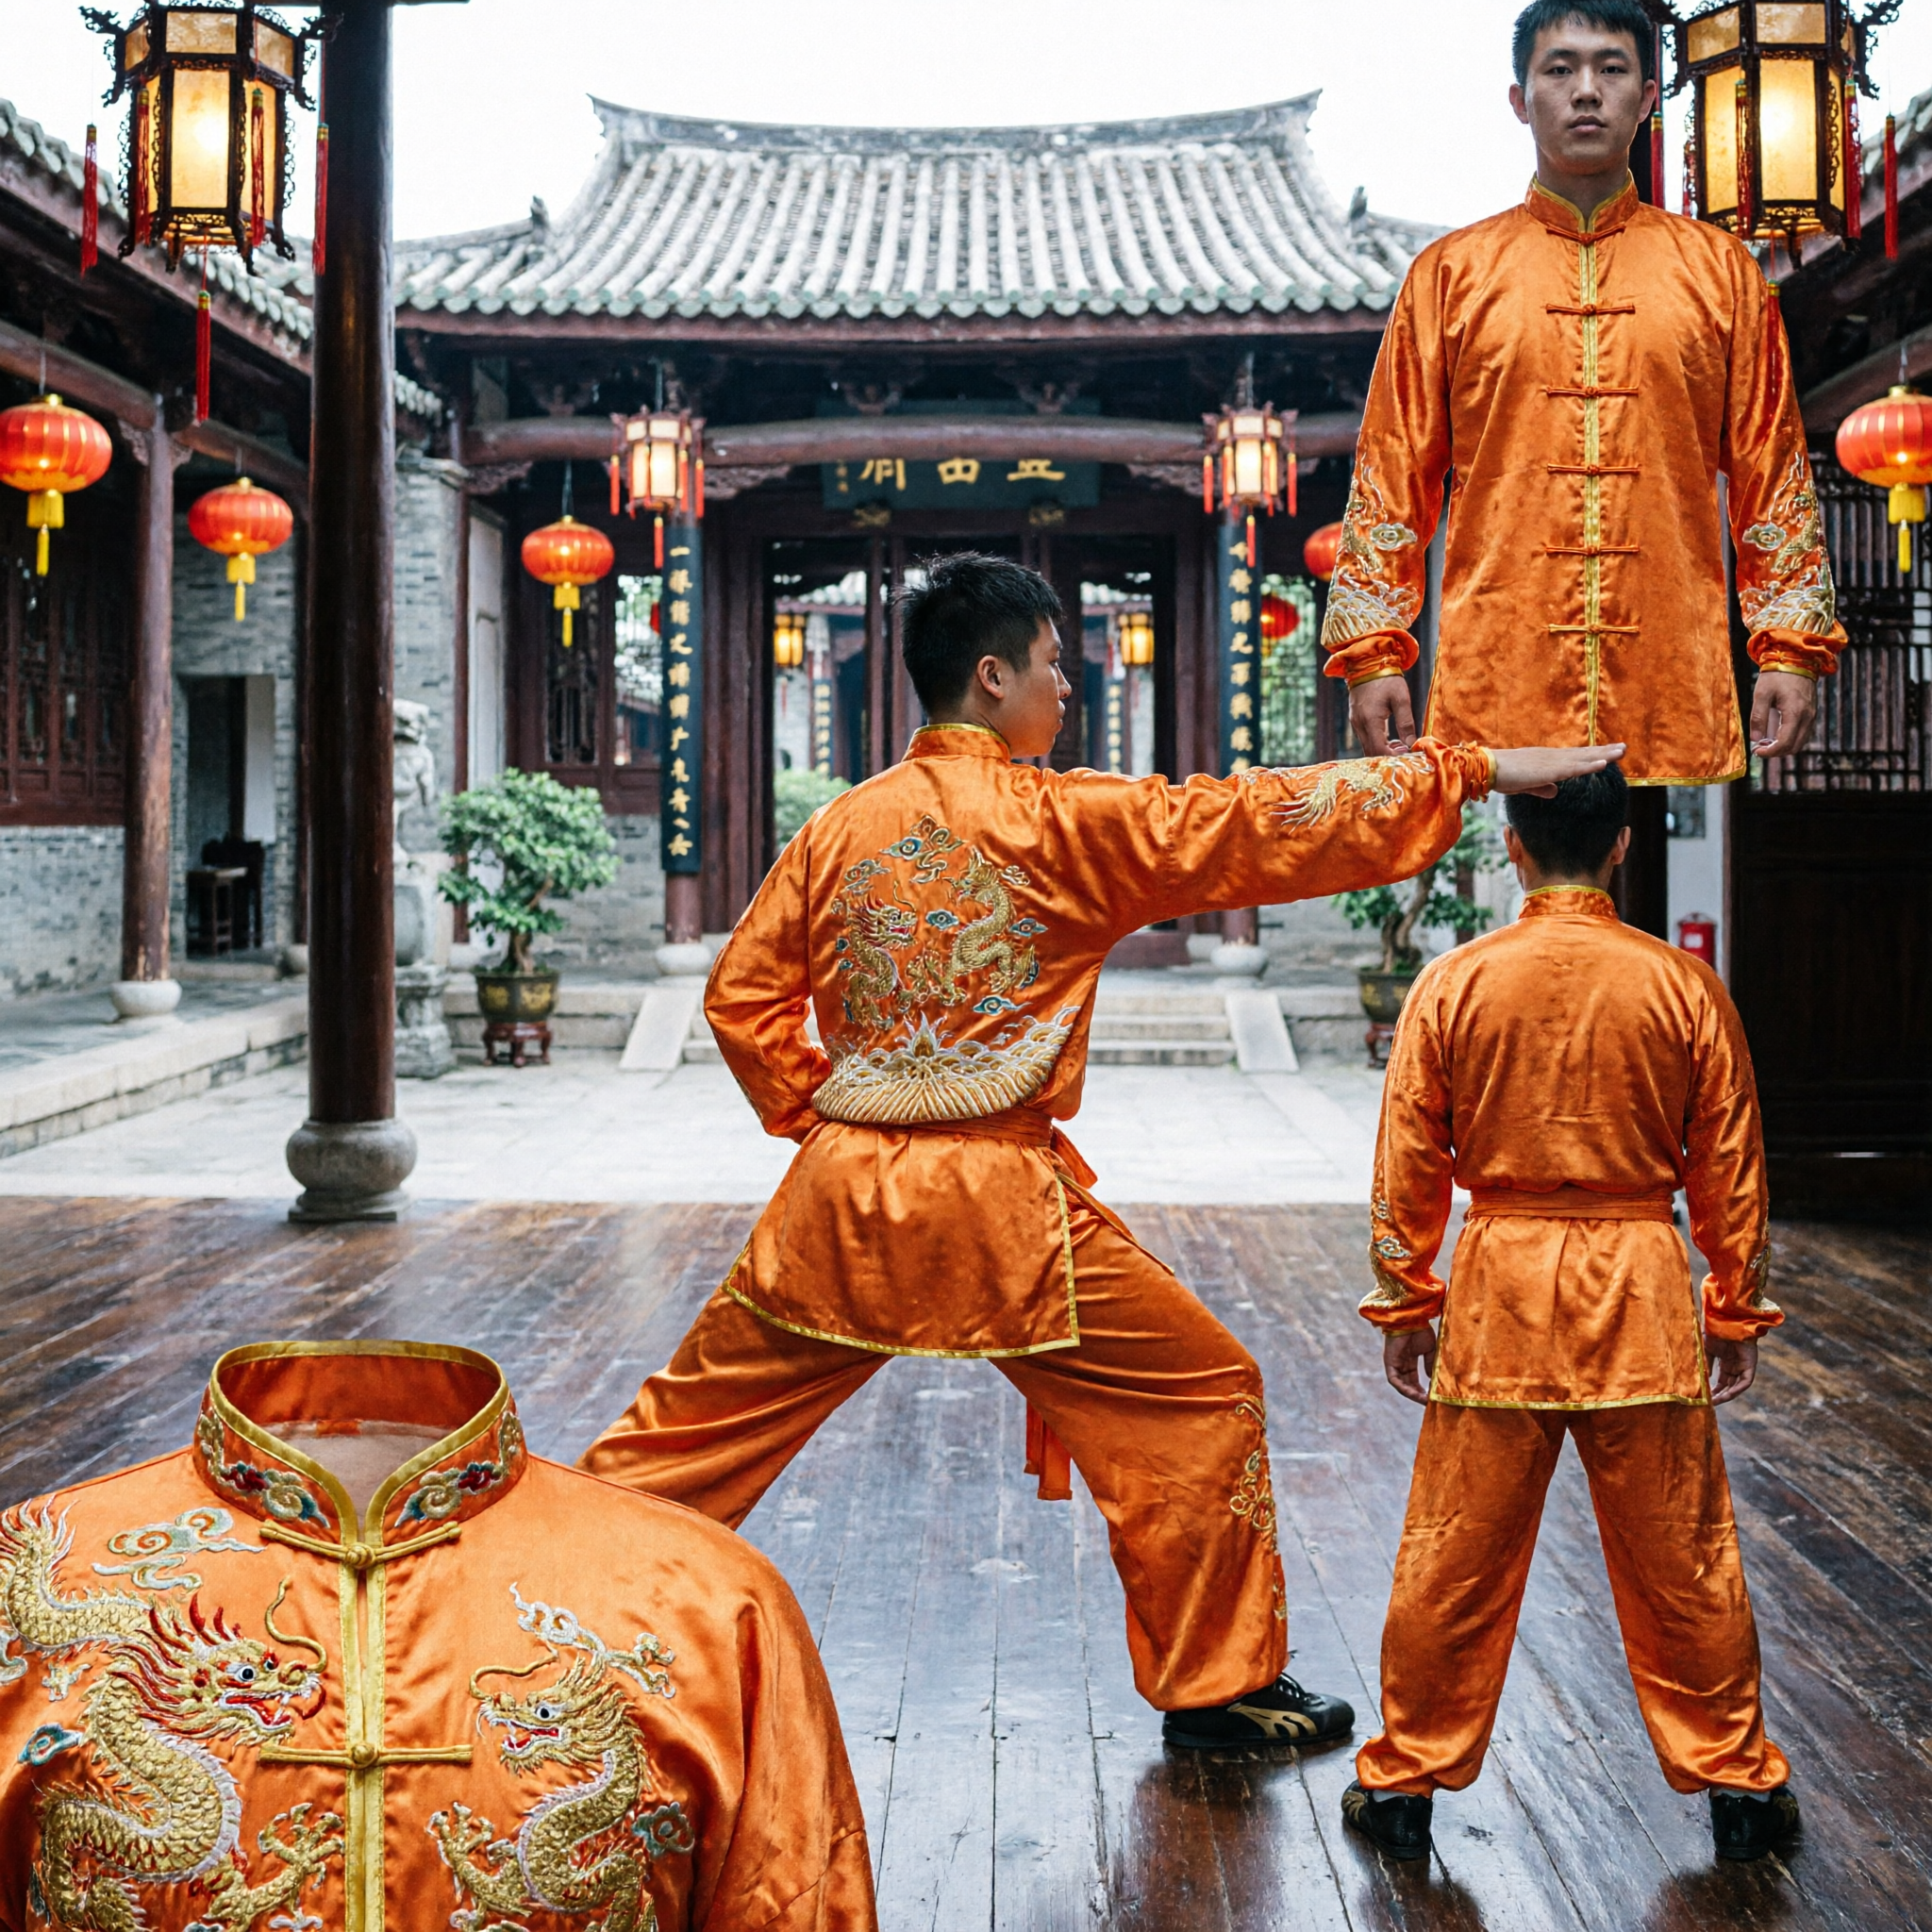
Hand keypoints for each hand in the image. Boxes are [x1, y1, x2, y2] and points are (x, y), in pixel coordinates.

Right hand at [1350, 675, 1416, 755]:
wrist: (1367, 662)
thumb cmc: (1386, 678)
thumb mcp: (1401, 698)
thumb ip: (1406, 722)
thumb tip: (1412, 743)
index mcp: (1371, 720)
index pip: (1379, 749)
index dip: (1392, 756)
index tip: (1406, 754)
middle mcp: (1359, 724)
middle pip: (1371, 751)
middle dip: (1388, 755)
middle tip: (1405, 751)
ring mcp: (1355, 722)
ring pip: (1367, 746)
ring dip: (1383, 750)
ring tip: (1400, 744)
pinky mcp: (1355, 719)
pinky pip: (1365, 738)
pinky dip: (1377, 742)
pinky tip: (1390, 738)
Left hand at [1382, 1325, 1437, 1404]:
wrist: (1412, 1318)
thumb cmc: (1420, 1329)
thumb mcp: (1429, 1349)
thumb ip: (1430, 1364)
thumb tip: (1432, 1379)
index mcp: (1409, 1359)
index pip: (1414, 1379)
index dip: (1422, 1389)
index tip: (1432, 1397)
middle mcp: (1400, 1363)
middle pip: (1408, 1384)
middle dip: (1418, 1394)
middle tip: (1429, 1403)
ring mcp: (1393, 1363)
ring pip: (1401, 1385)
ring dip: (1412, 1394)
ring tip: (1424, 1401)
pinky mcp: (1389, 1363)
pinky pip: (1395, 1380)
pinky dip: (1405, 1388)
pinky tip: (1415, 1394)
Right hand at [1489, 743, 1627, 796]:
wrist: (1487, 769)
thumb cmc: (1501, 776)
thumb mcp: (1524, 785)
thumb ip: (1541, 788)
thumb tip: (1555, 792)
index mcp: (1546, 760)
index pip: (1574, 757)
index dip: (1592, 755)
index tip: (1608, 753)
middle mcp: (1552, 757)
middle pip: (1583, 753)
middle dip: (1604, 751)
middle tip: (1624, 748)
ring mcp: (1552, 762)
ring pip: (1583, 758)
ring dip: (1603, 755)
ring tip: (1621, 752)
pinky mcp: (1548, 770)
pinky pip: (1573, 768)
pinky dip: (1589, 765)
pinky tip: (1604, 764)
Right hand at [1707, 1336, 1757, 1404]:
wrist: (1728, 1323)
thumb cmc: (1716, 1332)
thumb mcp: (1706, 1350)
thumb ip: (1705, 1364)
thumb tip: (1701, 1379)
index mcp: (1725, 1362)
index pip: (1721, 1381)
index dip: (1714, 1389)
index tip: (1705, 1396)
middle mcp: (1734, 1366)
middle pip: (1728, 1385)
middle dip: (1719, 1394)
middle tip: (1709, 1402)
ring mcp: (1743, 1366)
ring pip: (1736, 1386)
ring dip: (1727, 1395)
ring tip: (1715, 1401)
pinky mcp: (1750, 1366)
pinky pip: (1745, 1382)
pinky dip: (1737, 1389)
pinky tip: (1727, 1394)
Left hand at [1749, 671, 1816, 758]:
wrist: (1796, 660)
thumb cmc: (1777, 676)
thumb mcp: (1761, 694)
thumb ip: (1758, 717)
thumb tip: (1755, 739)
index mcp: (1795, 713)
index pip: (1785, 743)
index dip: (1770, 752)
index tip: (1756, 751)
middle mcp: (1807, 717)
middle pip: (1794, 747)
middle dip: (1776, 752)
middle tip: (1759, 747)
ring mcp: (1811, 716)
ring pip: (1800, 742)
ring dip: (1783, 747)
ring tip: (1766, 741)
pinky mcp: (1811, 713)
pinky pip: (1803, 734)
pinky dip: (1790, 739)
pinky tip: (1775, 734)